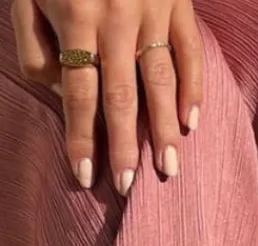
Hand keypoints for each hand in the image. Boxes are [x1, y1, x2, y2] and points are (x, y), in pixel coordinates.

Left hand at [11, 0, 202, 193]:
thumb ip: (36, 47)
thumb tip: (64, 95)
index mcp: (75, 15)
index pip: (78, 90)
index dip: (81, 136)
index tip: (85, 175)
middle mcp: (116, 16)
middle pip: (121, 93)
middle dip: (125, 144)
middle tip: (129, 187)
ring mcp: (152, 9)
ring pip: (160, 78)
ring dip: (165, 129)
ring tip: (169, 170)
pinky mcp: (177, 1)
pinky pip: (190, 50)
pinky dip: (193, 87)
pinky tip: (192, 123)